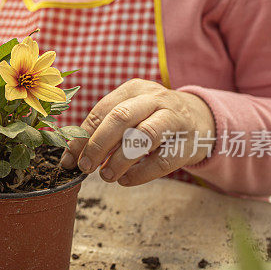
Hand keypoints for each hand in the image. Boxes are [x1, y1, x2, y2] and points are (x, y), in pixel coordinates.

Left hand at [60, 79, 214, 185]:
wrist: (201, 118)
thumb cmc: (153, 118)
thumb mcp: (131, 112)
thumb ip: (104, 128)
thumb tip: (72, 155)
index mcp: (134, 89)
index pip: (101, 111)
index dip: (82, 136)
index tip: (69, 159)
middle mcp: (154, 98)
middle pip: (121, 118)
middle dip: (98, 145)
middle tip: (85, 167)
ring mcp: (174, 118)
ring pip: (143, 136)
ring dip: (119, 160)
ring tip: (106, 176)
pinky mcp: (187, 142)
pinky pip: (161, 160)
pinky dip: (140, 174)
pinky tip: (125, 180)